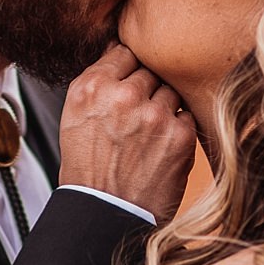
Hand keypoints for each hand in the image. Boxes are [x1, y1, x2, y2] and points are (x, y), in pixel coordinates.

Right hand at [57, 43, 196, 224]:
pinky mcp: (179, 134)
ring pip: (171, 91)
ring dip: (165, 108)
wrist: (107, 213)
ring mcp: (154, 114)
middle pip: (152, 70)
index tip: (130, 86)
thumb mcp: (76, 117)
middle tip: (138, 119)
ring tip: (148, 136)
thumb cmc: (90, 168)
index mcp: (91, 87)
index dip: (130, 70)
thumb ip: (99, 82)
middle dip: (148, 90)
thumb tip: (124, 51)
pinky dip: (179, 129)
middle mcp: (122, 95)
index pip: (125, 51)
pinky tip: (161, 148)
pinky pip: (187, 116)